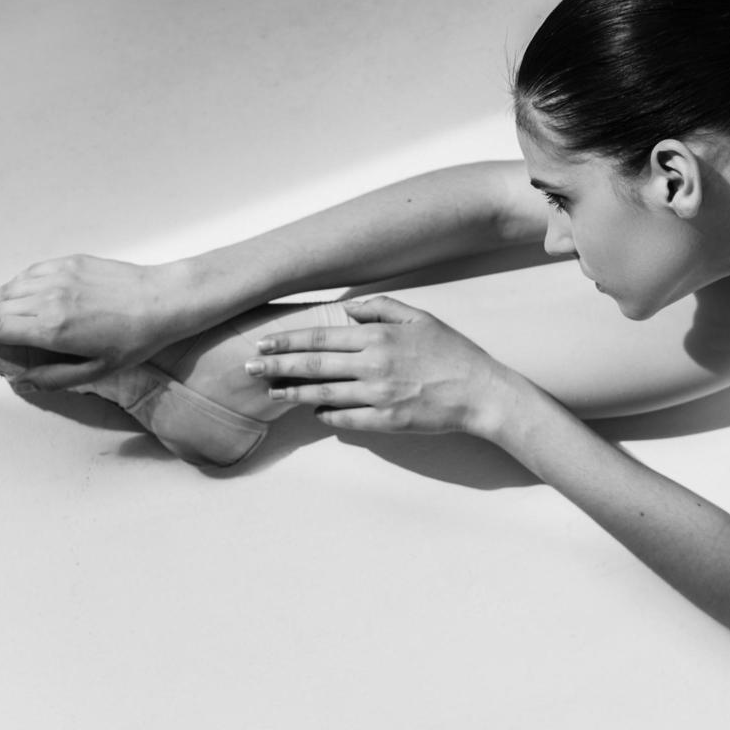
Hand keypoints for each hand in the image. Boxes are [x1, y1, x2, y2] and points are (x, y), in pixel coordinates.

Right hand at [0, 255, 191, 389]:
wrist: (164, 300)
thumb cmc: (135, 340)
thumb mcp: (97, 371)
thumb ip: (54, 377)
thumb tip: (20, 381)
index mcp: (51, 329)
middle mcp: (48, 298)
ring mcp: (58, 276)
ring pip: (11, 287)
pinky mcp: (69, 263)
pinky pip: (32, 274)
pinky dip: (16, 284)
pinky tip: (13, 292)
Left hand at [247, 296, 524, 436]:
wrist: (481, 392)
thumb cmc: (453, 353)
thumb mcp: (421, 318)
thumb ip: (382, 308)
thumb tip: (349, 308)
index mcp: (378, 337)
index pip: (321, 337)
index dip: (288, 341)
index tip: (264, 345)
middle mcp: (373, 364)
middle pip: (313, 365)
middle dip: (276, 367)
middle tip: (249, 369)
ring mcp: (378, 395)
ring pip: (323, 394)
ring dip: (293, 394)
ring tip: (271, 393)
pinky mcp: (387, 421)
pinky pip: (347, 418)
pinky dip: (327, 415)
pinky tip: (314, 412)